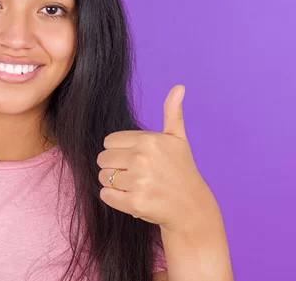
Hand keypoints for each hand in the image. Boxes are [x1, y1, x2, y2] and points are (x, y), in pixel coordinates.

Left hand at [96, 85, 216, 235]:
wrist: (192, 208)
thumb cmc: (182, 171)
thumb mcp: (178, 139)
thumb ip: (172, 112)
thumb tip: (179, 87)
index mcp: (149, 140)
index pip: (109, 141)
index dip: (119, 151)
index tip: (135, 159)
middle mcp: (143, 158)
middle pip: (103, 159)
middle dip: (114, 167)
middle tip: (135, 175)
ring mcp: (139, 182)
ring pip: (102, 177)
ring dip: (114, 183)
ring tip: (134, 186)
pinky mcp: (135, 203)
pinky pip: (105, 195)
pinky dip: (113, 198)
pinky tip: (131, 198)